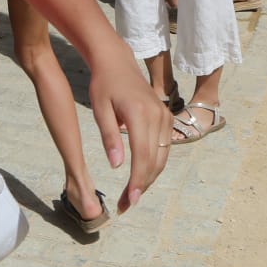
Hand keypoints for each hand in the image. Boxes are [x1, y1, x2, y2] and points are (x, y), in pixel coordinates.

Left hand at [84, 46, 167, 211]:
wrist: (117, 62)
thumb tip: (116, 166)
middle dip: (142, 186)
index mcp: (140, 114)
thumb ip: (109, 137)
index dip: (137, 181)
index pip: (142, 156)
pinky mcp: (166, 117)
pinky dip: (154, 164)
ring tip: (131, 195)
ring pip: (162, 157)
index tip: (129, 201)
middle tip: (126, 204)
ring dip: (149, 178)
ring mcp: (165, 116)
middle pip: (155, 161)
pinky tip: (140, 175)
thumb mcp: (100, 109)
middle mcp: (158, 116)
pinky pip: (164, 147)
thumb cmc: (103, 85)